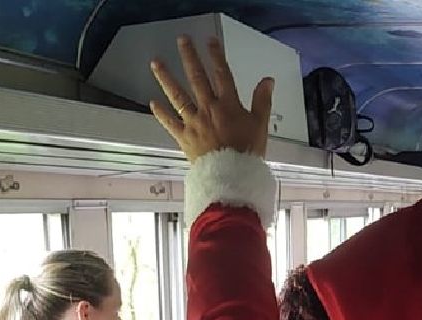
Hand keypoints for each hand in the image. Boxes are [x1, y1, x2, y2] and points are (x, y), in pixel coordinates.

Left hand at [150, 37, 274, 160]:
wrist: (232, 176)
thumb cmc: (247, 153)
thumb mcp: (260, 125)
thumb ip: (262, 101)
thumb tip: (268, 81)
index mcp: (228, 105)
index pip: (221, 74)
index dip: (216, 55)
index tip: (210, 41)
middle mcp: (208, 109)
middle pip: (197, 78)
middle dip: (189, 57)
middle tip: (182, 41)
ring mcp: (194, 122)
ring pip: (178, 95)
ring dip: (166, 78)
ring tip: (156, 63)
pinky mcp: (185, 138)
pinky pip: (170, 123)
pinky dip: (161, 113)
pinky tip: (153, 102)